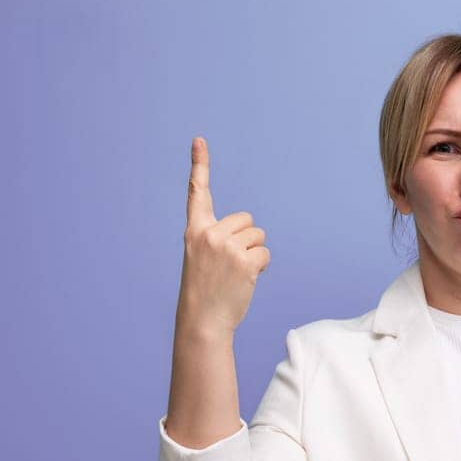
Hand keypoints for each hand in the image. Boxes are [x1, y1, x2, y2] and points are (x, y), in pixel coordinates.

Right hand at [175, 136, 270, 336]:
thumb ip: (218, 239)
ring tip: (236, 273)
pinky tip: (245, 279)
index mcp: (194, 231)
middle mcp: (208, 233)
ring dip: (254, 254)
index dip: (199, 165)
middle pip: (246, 219)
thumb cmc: (205, 291)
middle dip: (246, 239)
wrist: (203, 320)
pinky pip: (265, 253)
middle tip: (231, 264)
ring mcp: (226, 246)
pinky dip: (261, 267)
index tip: (199, 140)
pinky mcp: (243, 260)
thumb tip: (252, 234)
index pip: (197, 193)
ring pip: (258, 236)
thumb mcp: (203, 259)